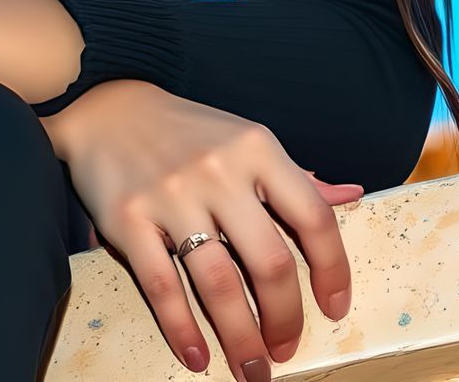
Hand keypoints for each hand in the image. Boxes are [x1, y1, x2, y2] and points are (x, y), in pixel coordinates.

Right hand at [47, 80, 362, 377]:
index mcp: (256, 148)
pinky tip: (197, 356)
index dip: (332, 271)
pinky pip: (162, 285)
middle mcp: (219, 170)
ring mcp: (172, 195)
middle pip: (270, 262)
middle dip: (285, 319)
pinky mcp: (128, 218)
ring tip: (252, 370)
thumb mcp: (246, 139)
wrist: (107, 103)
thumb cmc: (187, 130)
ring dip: (240, 339)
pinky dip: (182, 328)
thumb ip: (295, 176)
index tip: (334, 309)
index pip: (313, 217)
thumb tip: (350, 195)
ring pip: (219, 284)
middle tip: (285, 350)